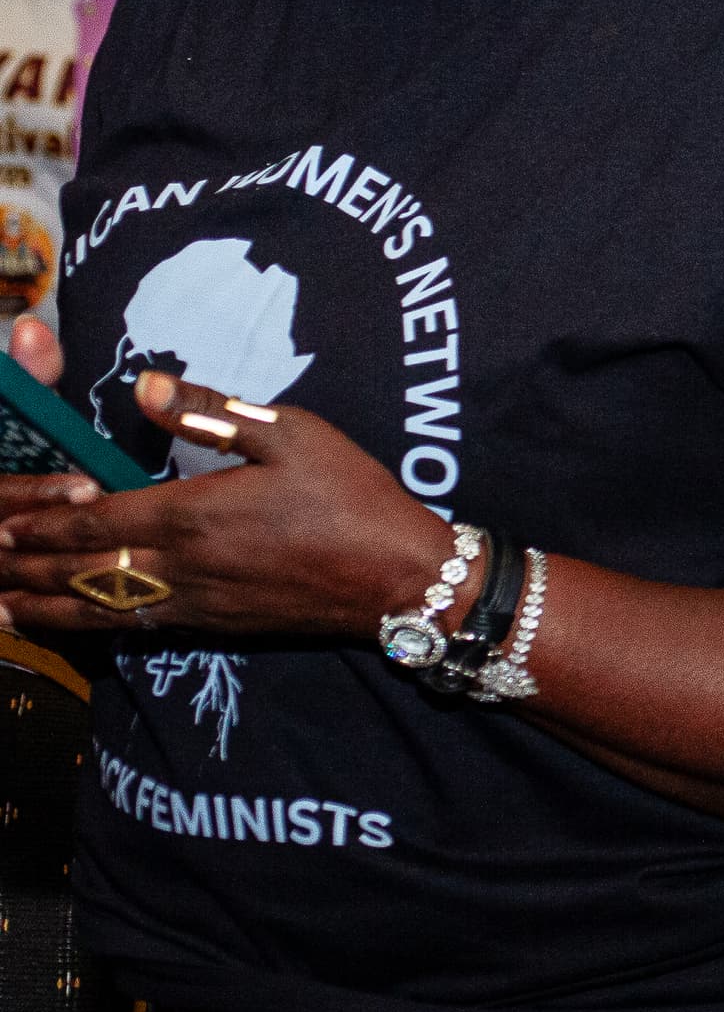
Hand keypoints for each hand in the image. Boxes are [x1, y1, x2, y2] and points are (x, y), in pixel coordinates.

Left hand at [0, 326, 452, 639]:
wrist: (397, 576)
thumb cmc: (350, 495)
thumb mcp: (293, 433)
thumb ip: (214, 410)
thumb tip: (146, 383)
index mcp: (194, 513)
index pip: (96, 522)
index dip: (44, 523)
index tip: (2, 520)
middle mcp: (181, 565)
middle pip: (83, 570)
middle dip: (25, 567)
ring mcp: (194, 602)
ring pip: (98, 607)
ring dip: (43, 606)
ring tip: (1, 607)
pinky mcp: (213, 624)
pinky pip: (133, 628)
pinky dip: (88, 627)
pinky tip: (71, 625)